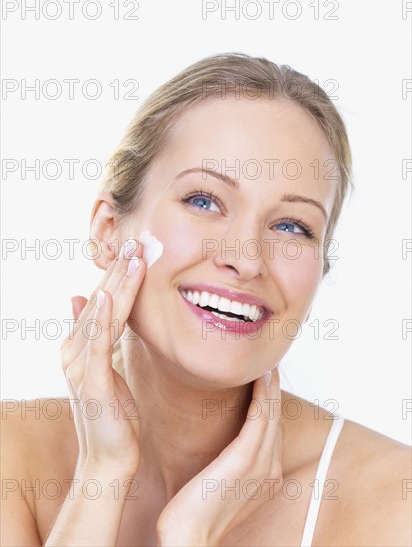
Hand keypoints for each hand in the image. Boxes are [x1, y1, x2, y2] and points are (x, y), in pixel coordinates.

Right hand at [60, 238, 146, 476]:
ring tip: (131, 257)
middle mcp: (75, 350)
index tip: (136, 248)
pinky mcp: (91, 383)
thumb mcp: (104, 367)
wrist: (110, 457)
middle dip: (119, 270)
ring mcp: (80, 366)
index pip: (102, 302)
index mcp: (81, 345)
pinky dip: (98, 319)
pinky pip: (95, 345)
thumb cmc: (112, 413)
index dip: (117, 274)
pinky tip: (104, 296)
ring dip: (115, 285)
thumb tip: (81, 296)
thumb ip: (93, 334)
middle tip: (137, 241)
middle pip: (101, 302)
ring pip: (100, 316)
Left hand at [156, 368, 283, 545]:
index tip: (267, 382)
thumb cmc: (196, 512)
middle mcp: (270, 470)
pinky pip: (260, 419)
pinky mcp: (245, 459)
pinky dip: (263, 395)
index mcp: (266, 476)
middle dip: (276, 392)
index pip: (273, 432)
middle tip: (272, 366)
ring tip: (268, 366)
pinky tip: (261, 378)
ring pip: (272, 416)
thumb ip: (230, 464)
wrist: (189, 538)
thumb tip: (224, 446)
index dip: (272, 405)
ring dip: (272, 388)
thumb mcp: (220, 484)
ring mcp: (261, 465)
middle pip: (277, 421)